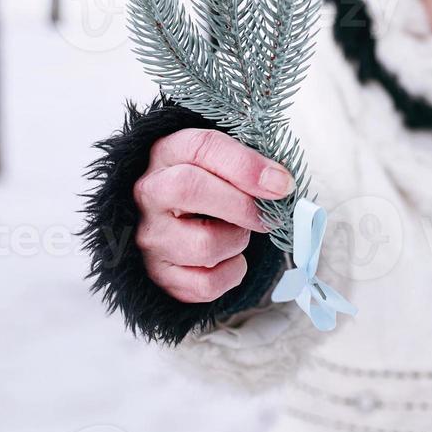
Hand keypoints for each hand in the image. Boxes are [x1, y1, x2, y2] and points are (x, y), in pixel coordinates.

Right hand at [133, 128, 294, 302]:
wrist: (176, 223)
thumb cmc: (208, 186)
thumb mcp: (222, 162)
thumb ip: (249, 163)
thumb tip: (280, 183)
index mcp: (166, 152)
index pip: (202, 147)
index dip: (247, 165)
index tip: (282, 183)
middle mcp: (149, 193)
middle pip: (190, 188)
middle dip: (243, 205)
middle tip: (269, 216)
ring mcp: (150, 237)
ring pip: (204, 244)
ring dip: (238, 241)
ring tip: (238, 233)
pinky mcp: (158, 275)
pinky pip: (206, 284)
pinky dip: (231, 273)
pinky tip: (228, 258)